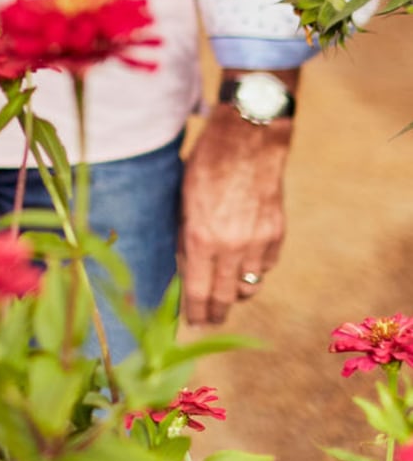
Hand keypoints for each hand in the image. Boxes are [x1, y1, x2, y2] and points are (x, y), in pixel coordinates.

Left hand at [178, 102, 292, 324]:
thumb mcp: (184, 198)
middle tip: (208, 318)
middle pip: (225, 297)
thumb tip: (187, 267)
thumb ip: (186, 236)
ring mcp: (258, 242)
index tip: (192, 322)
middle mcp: (232, 246)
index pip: (198, 292)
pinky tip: (245, 261)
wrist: (248, 138)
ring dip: (236, 292)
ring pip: (249, 286)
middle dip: (215, 312)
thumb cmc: (207, 162)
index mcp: (203, 238)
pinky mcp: (277, 233)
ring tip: (226, 292)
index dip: (194, 312)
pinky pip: (265, 265)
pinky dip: (255, 268)